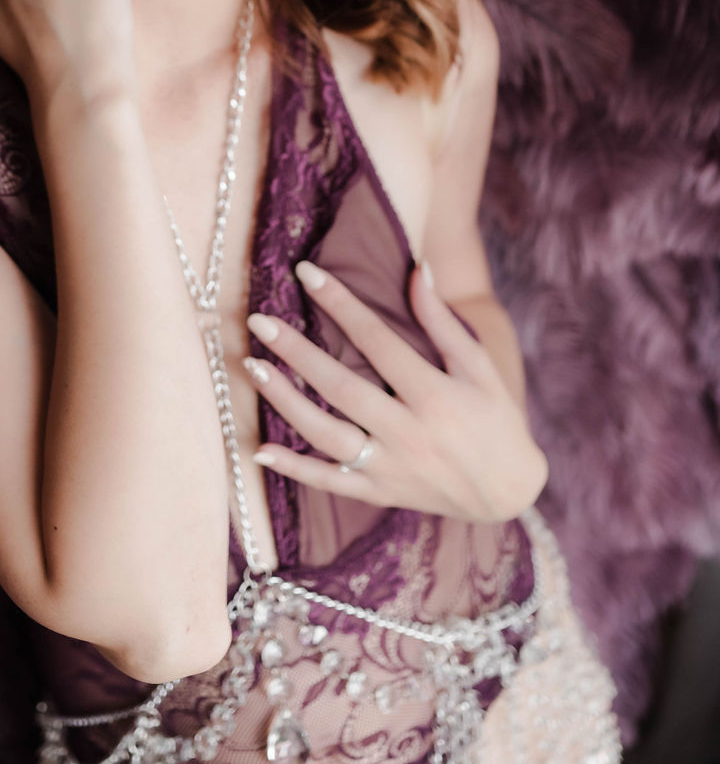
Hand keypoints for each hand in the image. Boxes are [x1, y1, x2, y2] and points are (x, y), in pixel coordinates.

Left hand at [242, 262, 548, 522]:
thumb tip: (417, 270)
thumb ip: (443, 323)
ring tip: (254, 368)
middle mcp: (408, 432)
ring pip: (326, 434)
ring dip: (285, 402)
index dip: (339, 303)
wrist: (510, 492)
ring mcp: (391, 467)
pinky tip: (260, 450)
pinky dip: (295, 469)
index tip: (307, 273)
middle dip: (296, 351)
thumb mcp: (479, 368)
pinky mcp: (380, 493)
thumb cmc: (496, 419)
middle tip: (259, 321)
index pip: (376, 339)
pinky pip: (330, 482)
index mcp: (433, 394)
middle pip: (340, 386)